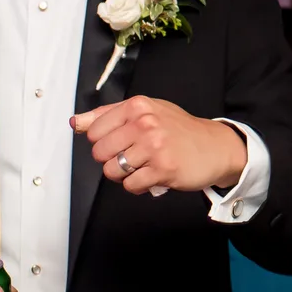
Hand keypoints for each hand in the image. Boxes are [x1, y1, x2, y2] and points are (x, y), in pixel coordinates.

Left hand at [72, 96, 248, 194]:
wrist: (215, 147)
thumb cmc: (178, 130)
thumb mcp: (145, 112)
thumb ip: (108, 115)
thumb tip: (76, 122)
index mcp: (138, 106)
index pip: (94, 131)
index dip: (103, 141)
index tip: (121, 142)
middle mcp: (146, 123)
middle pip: (99, 152)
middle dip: (112, 160)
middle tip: (132, 157)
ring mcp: (155, 146)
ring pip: (113, 170)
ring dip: (124, 175)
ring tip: (142, 167)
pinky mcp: (163, 169)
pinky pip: (130, 185)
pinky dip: (138, 186)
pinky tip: (151, 176)